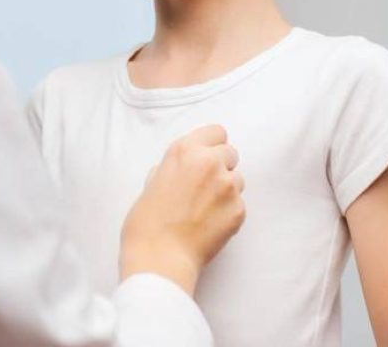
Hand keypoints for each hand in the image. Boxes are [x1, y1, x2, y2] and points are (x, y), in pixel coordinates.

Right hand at [119, 124, 245, 295]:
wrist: (159, 256)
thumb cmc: (148, 221)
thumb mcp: (154, 179)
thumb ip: (175, 166)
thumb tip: (185, 167)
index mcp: (184, 150)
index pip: (217, 132)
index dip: (212, 145)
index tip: (207, 156)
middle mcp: (209, 162)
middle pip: (231, 152)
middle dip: (221, 165)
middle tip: (205, 185)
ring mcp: (226, 186)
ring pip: (238, 178)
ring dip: (226, 188)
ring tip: (206, 207)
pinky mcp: (238, 210)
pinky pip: (239, 203)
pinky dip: (229, 211)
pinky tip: (210, 222)